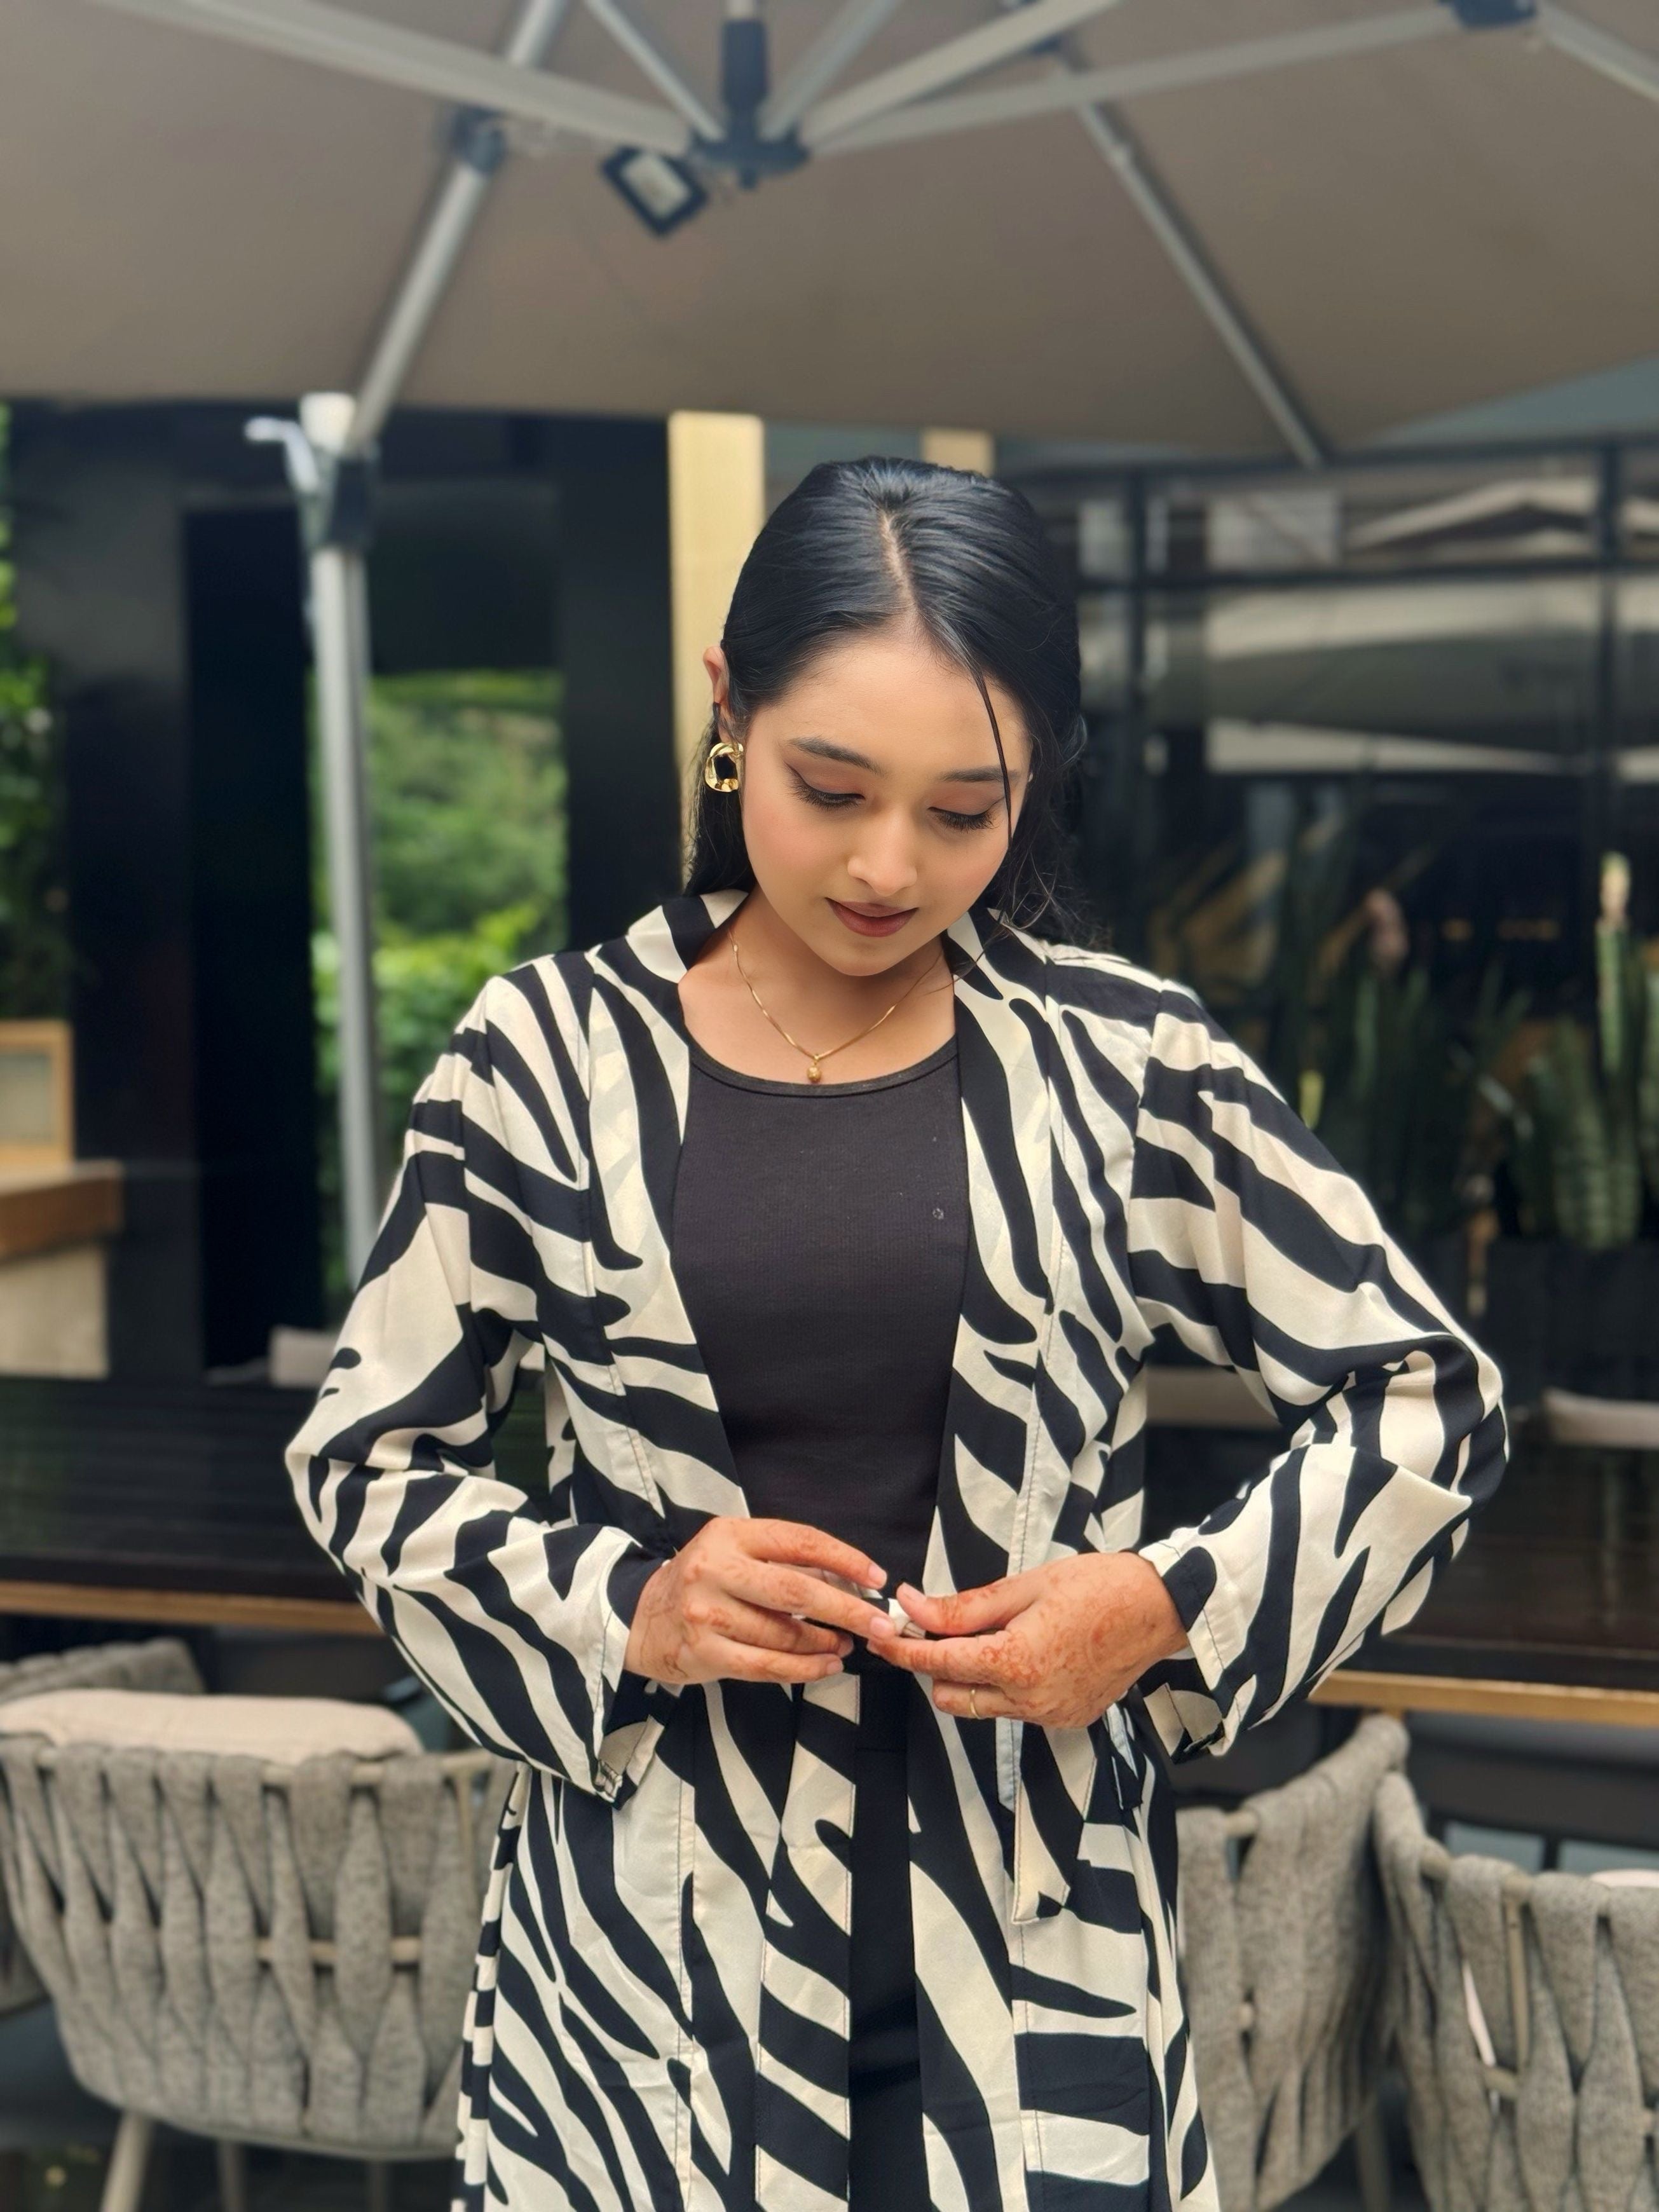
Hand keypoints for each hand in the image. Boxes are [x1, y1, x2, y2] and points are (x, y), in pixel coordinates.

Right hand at [623, 1517, 894, 1687]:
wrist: (644, 1616)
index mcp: (730, 1535)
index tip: (876, 1577)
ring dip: (826, 1643)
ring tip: (849, 1645)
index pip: (799, 1541)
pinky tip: (826, 1666)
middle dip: (847, 1610)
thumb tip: (851, 1580)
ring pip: (784, 1634)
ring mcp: (707, 1614)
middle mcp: (716, 1570)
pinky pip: (767, 1666)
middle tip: (881, 1625)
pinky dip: (804, 1669)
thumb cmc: (705, 1580)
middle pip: (796, 1591)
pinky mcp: (705, 1653)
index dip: (844, 1559)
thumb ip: (786, 1560)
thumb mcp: (736, 1550)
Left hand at [872, 1551, 1188, 1726]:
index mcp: (1015, 1663)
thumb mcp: (1023, 1586)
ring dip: (968, 1677)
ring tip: (981, 1636)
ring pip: (982, 1707)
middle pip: (951, 1696)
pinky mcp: (1067, 1719)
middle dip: (933, 1665)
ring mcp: (1050, 1715)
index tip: (881, 1633)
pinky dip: (1004, 1686)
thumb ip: (963, 1606)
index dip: (902, 1648)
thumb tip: (912, 1604)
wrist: (1158, 1609)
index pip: (938, 1664)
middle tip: (932, 1628)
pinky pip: (1015, 1710)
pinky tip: (1020, 1651)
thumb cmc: (1095, 1586)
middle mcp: (1030, 1700)